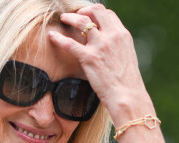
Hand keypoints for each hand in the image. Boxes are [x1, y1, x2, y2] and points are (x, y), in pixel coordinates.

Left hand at [49, 4, 153, 123]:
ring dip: (70, 18)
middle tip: (75, 16)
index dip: (96, 14)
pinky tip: (51, 36)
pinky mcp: (89, 58)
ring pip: (81, 21)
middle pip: (95, 12)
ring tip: (63, 19)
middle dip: (83, 11)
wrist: (127, 96)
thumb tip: (109, 48)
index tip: (89, 18)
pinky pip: (69, 43)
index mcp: (122, 35)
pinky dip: (58, 38)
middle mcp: (112, 36)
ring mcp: (100, 45)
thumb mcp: (127, 58)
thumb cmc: (127, 83)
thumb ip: (117, 48)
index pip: (108, 15)